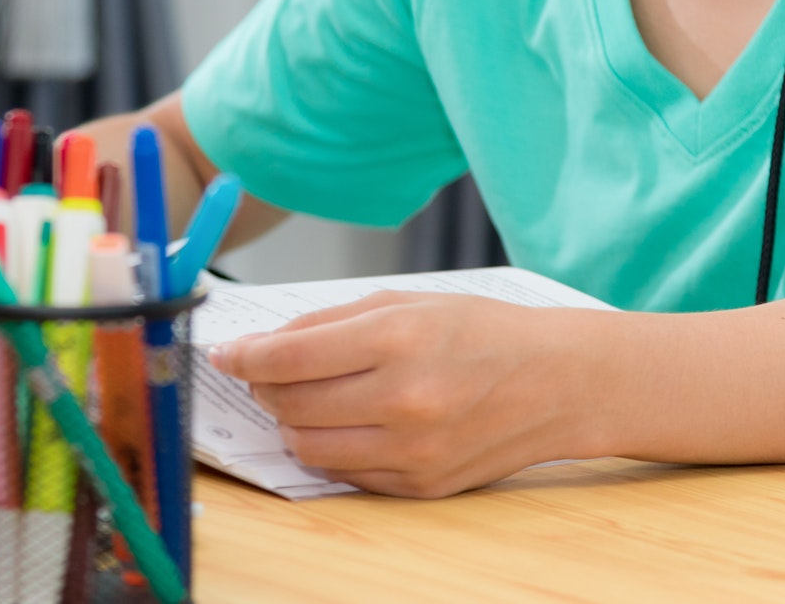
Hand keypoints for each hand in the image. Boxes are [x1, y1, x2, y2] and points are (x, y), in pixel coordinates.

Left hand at [206, 291, 590, 497]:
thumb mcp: (405, 300)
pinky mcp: (423, 485)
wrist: (558, 382)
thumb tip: (264, 345)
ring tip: (305, 400)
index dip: (245, 357)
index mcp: (397, 339)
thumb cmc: (479, 331)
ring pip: (308, 447)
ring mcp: (415, 450)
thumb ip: (330, 322)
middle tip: (267, 373)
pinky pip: (345, 473)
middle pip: (291, 405)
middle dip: (265, 388)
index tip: (226, 354)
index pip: (289, 357)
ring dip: (291, 423)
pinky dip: (331, 448)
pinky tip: (347, 424)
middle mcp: (404, 399)